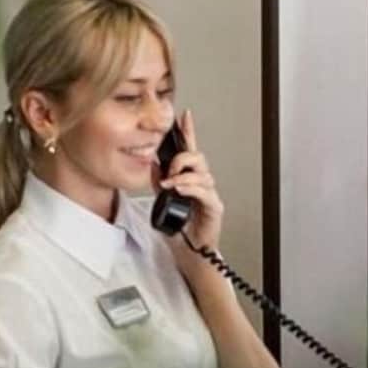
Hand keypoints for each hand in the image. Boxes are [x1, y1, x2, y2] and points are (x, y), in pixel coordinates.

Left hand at [157, 109, 223, 253]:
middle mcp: (202, 184)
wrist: (188, 252)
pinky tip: (181, 189)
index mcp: (190, 179)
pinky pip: (205, 191)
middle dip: (182, 159)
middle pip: (198, 158)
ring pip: (202, 173)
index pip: (190, 150)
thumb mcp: (163, 200)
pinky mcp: (214, 207)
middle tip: (169, 169)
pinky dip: (191, 188)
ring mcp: (209, 194)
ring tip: (171, 183)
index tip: (184, 116)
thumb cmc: (179, 228)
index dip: (189, 131)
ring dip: (183, 175)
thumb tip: (153, 165)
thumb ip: (159, 182)